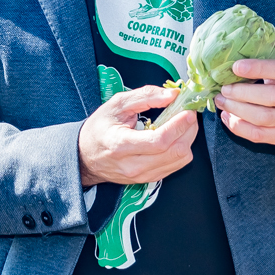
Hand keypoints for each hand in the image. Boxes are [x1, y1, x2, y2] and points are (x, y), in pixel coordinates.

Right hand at [77, 85, 197, 185]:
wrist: (85, 156)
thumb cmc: (98, 130)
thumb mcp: (116, 105)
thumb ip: (145, 96)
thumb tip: (171, 95)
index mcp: (120, 144)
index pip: (159, 141)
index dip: (178, 125)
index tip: (187, 112)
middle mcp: (132, 164)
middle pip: (174, 151)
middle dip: (188, 130)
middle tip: (187, 114)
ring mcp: (141, 175)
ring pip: (179, 160)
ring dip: (187, 139)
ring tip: (181, 125)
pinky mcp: (149, 178)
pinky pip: (176, 166)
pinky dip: (181, 149)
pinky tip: (174, 138)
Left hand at [217, 47, 274, 148]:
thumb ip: (270, 52)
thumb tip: (241, 35)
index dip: (258, 68)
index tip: (235, 67)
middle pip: (271, 97)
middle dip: (241, 93)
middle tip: (223, 88)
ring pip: (263, 118)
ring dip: (236, 110)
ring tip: (221, 101)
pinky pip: (259, 135)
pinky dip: (239, 127)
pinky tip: (227, 117)